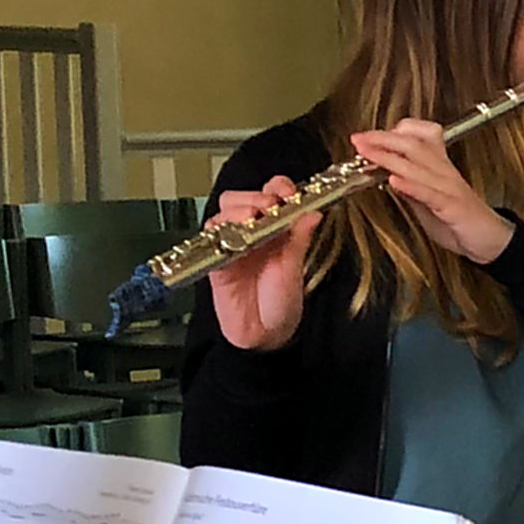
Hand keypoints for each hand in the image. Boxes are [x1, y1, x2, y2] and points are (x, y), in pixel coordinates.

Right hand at [205, 179, 317, 350]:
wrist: (266, 336)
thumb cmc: (281, 302)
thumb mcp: (295, 267)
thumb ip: (300, 239)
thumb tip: (313, 212)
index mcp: (274, 228)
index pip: (270, 194)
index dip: (277, 187)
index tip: (287, 192)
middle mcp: (251, 232)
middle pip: (241, 198)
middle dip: (255, 196)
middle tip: (269, 205)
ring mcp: (231, 244)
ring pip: (224, 213)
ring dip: (237, 210)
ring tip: (252, 218)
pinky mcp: (215, 261)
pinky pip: (209, 238)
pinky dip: (218, 231)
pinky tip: (231, 235)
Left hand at [348, 118, 514, 266]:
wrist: (491, 241)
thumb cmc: (461, 221)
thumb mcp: (428, 201)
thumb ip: (410, 187)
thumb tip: (387, 175)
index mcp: (440, 166)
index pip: (420, 136)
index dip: (393, 132)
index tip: (368, 136)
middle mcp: (444, 171)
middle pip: (413, 144)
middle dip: (383, 139)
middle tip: (359, 139)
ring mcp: (449, 187)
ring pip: (417, 164)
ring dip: (389, 157)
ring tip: (368, 153)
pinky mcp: (453, 206)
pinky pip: (430, 192)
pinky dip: (411, 185)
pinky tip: (395, 181)